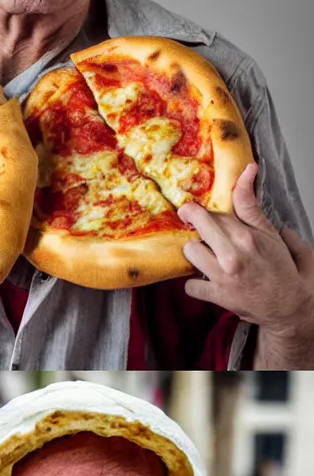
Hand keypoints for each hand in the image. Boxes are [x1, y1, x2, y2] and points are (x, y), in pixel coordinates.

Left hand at [180, 165, 313, 341]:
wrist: (288, 304)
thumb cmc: (280, 268)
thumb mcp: (269, 232)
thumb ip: (251, 204)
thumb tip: (247, 171)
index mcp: (246, 236)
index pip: (214, 213)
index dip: (198, 209)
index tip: (190, 207)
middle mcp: (232, 255)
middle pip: (198, 228)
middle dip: (191, 221)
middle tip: (188, 218)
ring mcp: (222, 276)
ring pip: (189, 253)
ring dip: (194, 253)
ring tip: (204, 253)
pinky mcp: (216, 296)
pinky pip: (190, 286)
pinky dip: (195, 284)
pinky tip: (205, 279)